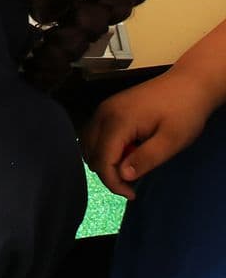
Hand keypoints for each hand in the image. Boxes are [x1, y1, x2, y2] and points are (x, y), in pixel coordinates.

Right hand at [81, 67, 216, 199]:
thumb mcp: (171, 141)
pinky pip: (95, 133)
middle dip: (107, 173)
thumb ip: (146, 158)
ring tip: (129, 167)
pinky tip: (125, 152)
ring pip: (88, 142)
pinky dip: (103, 148)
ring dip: (103, 160)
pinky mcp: (110, 107)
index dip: (113, 182)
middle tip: (132, 184)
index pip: (102, 160)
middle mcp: (105, 112)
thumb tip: (123, 176)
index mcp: (119, 121)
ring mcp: (105, 108)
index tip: (132, 194)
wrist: (188, 83)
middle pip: (91, 152)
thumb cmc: (183, 112)